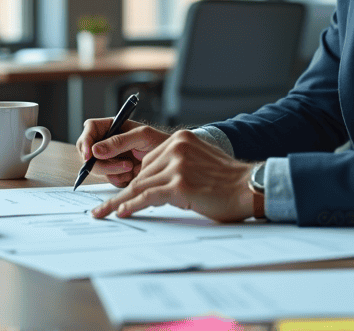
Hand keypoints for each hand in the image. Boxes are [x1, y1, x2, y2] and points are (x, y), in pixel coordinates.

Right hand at [76, 118, 169, 186]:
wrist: (172, 161)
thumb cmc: (160, 142)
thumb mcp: (142, 136)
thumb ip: (118, 141)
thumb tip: (95, 150)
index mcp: (112, 127)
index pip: (90, 129)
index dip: (85, 141)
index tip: (88, 154)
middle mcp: (108, 142)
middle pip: (88, 152)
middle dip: (102, 162)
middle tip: (123, 165)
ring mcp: (110, 158)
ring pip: (97, 168)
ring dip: (113, 171)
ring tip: (131, 167)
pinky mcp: (116, 173)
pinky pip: (108, 179)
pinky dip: (118, 179)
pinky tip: (131, 174)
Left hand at [90, 130, 256, 222]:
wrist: (249, 187)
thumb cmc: (227, 181)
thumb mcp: (198, 163)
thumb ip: (176, 166)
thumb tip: (149, 186)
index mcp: (180, 139)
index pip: (147, 161)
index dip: (133, 181)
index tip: (117, 193)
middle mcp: (177, 147)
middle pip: (141, 173)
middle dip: (124, 193)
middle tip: (103, 208)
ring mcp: (178, 165)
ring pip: (140, 185)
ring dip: (120, 202)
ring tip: (103, 213)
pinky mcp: (179, 184)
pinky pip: (147, 196)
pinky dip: (131, 205)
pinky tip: (119, 212)